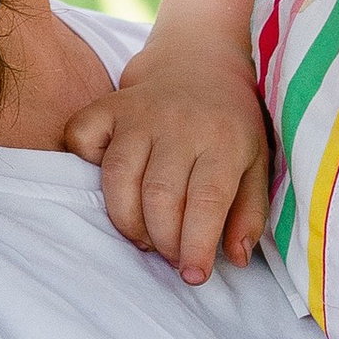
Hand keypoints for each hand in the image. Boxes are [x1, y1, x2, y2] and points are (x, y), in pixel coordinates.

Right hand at [65, 40, 271, 284]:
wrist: (200, 62)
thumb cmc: (231, 125)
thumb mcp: (257, 164)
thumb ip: (249, 212)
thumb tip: (234, 259)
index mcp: (224, 140)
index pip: (207, 201)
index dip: (196, 245)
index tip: (193, 276)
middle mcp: (179, 124)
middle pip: (160, 197)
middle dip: (162, 241)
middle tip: (170, 255)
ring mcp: (140, 113)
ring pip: (118, 178)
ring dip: (127, 221)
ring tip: (144, 237)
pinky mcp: (109, 105)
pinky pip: (82, 138)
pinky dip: (85, 164)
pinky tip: (111, 182)